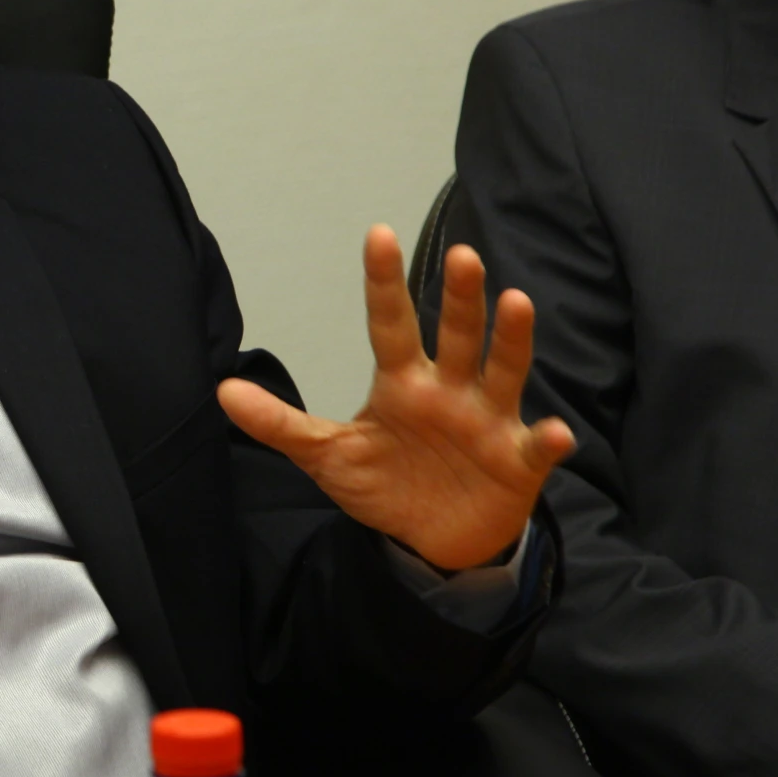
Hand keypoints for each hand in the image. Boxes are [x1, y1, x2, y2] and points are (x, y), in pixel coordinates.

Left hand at [219, 227, 575, 570]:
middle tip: (461, 255)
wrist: (434, 542)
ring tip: (517, 303)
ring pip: (502, 371)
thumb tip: (222, 391)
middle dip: (460, 297)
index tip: (378, 234)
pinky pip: (537, 446)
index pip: (390, 323)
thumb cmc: (386, 484)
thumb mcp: (328, 457)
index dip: (383, 282)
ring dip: (511, 339)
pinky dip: (549, 439)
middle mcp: (449, 389)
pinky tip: (555, 432)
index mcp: (403, 382)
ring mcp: (488, 420)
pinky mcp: (518, 460)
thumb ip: (281, 425)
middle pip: (456, 334)